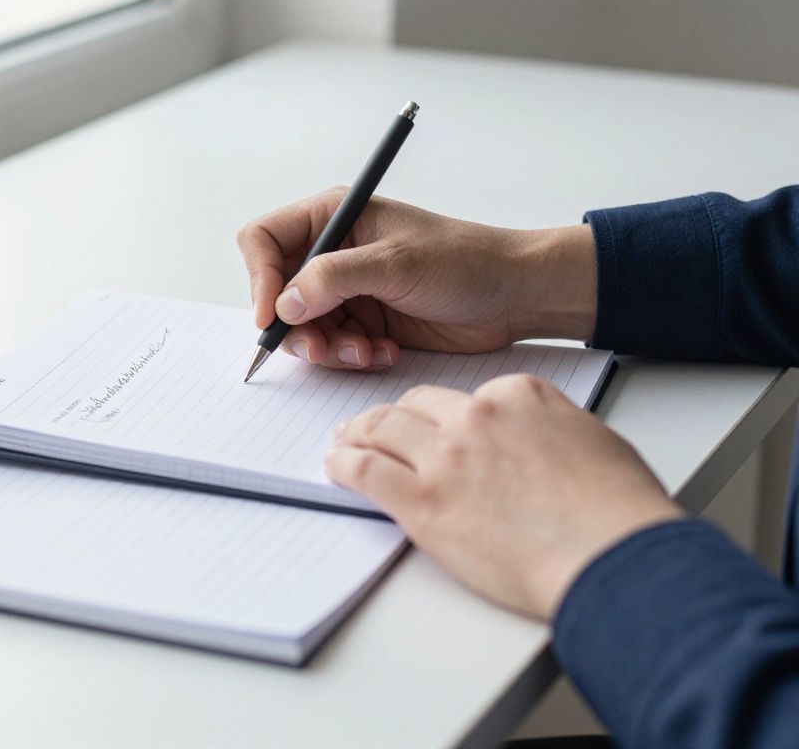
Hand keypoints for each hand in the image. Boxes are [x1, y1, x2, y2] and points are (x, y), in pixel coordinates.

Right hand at [236, 188, 596, 370]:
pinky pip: (333, 347)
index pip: (264, 240)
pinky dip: (351, 356)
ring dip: (328, 348)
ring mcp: (348, 289)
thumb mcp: (395, 263)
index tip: (271, 317)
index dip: (259, 278)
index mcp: (334, 216)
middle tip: (323, 349)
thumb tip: (284, 302)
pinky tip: (385, 352)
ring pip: (303, 327)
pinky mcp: (364, 321)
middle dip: (297, 326)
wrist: (514, 296)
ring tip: (365, 351)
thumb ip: (333, 278)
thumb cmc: (465, 261)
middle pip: (277, 292)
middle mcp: (334, 251)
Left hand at [325, 374, 682, 619]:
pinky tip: (336, 466)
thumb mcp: (592, 441)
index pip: (465, 396)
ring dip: (357, 433)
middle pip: (416, 406)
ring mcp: (445, 457)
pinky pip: (366, 471)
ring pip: (382, 429)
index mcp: (519, 396)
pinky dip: (344, 465)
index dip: (448, 416)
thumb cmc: (616, 511)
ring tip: (344, 441)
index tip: (440, 429)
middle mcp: (476, 417)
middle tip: (376, 427)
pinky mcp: (422, 501)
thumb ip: (551, 429)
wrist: (611, 555)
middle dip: (394, 417)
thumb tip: (536, 443)